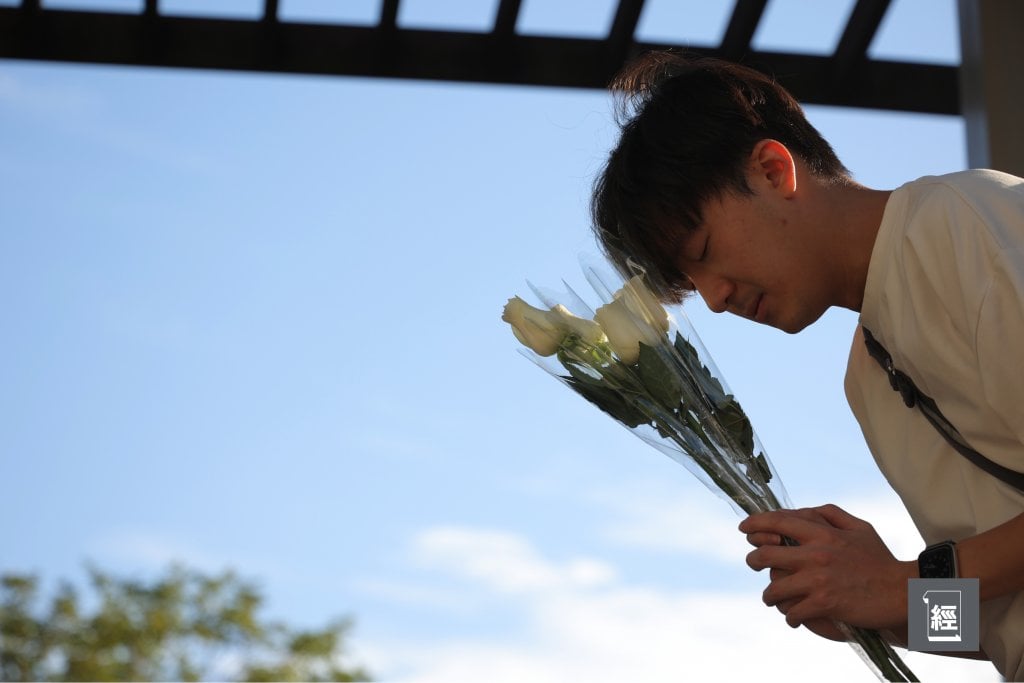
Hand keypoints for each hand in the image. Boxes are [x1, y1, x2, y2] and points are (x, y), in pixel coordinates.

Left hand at [739, 504, 914, 633]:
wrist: (902, 592)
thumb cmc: (880, 560)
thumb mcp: (859, 527)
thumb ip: (829, 515)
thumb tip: (801, 512)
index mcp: (823, 534)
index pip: (778, 521)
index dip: (755, 523)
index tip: (744, 528)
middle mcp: (816, 554)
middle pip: (766, 553)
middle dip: (753, 560)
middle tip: (754, 563)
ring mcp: (818, 580)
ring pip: (774, 587)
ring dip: (769, 595)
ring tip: (772, 598)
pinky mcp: (824, 603)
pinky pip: (792, 611)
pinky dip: (790, 616)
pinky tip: (793, 617)